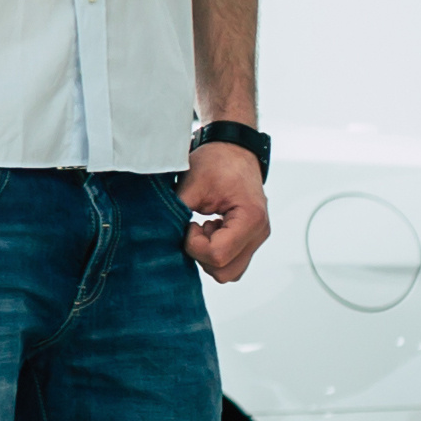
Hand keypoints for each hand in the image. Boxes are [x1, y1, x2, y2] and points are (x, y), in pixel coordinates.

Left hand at [181, 138, 269, 282]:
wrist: (233, 149)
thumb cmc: (216, 161)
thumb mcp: (192, 184)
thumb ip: (178, 213)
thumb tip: (161, 235)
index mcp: (250, 218)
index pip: (218, 255)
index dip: (194, 245)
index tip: (189, 224)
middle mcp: (260, 232)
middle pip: (225, 271)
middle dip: (202, 255)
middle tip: (194, 228)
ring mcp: (258, 237)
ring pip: (230, 272)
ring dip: (210, 255)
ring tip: (204, 227)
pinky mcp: (252, 238)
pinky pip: (233, 262)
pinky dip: (217, 252)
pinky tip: (211, 229)